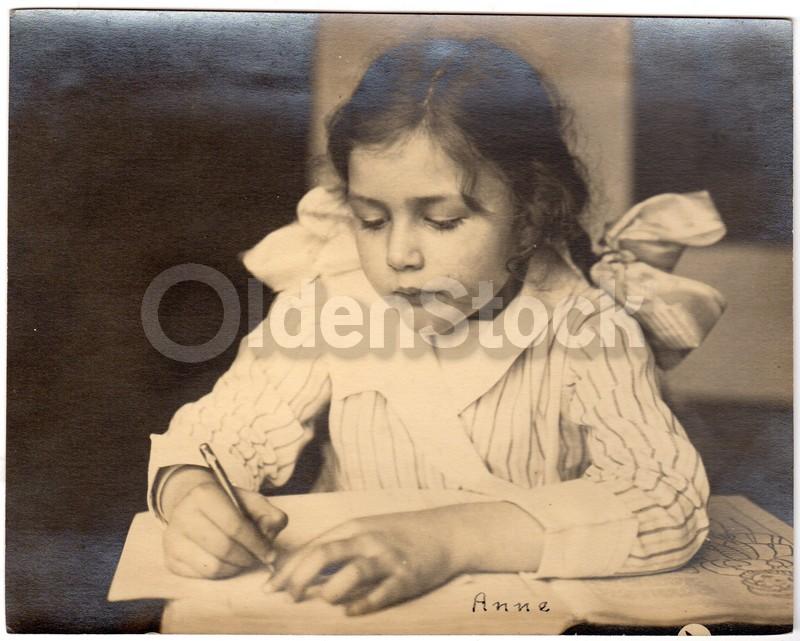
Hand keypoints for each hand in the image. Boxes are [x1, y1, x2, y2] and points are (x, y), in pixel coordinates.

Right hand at [162, 471, 287, 578]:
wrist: (194, 506)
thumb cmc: (228, 505)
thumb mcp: (250, 501)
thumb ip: (268, 512)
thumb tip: (273, 530)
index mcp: (203, 494)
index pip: (234, 525)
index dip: (256, 543)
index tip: (269, 553)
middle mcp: (183, 515)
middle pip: (224, 547)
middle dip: (247, 557)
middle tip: (258, 558)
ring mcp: (173, 539)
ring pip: (213, 566)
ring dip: (236, 567)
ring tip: (244, 559)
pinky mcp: (170, 559)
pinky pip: (202, 576)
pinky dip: (222, 573)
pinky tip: (228, 562)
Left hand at [265, 509, 459, 615]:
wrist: (447, 532)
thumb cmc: (400, 534)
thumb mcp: (367, 531)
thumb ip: (337, 547)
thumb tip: (302, 571)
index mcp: (354, 528)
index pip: (313, 547)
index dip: (289, 568)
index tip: (270, 588)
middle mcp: (368, 540)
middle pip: (325, 554)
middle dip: (300, 578)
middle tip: (288, 597)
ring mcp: (388, 558)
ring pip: (352, 572)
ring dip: (331, 590)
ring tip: (323, 600)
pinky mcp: (406, 578)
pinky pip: (381, 592)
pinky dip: (362, 603)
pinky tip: (349, 612)